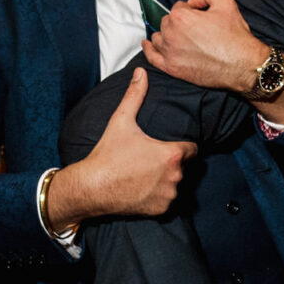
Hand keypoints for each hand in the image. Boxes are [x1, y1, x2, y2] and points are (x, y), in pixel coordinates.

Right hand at [50, 70, 195, 223]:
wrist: (91, 187)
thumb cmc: (107, 154)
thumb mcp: (121, 121)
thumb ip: (135, 95)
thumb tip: (141, 72)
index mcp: (171, 155)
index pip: (192, 149)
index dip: (182, 145)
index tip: (170, 144)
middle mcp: (175, 177)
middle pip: (184, 166)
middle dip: (173, 162)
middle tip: (153, 158)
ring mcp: (168, 195)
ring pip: (177, 184)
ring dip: (168, 179)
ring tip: (148, 173)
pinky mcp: (161, 210)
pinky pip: (168, 201)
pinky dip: (160, 195)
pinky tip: (144, 187)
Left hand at [143, 0, 268, 94]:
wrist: (242, 65)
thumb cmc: (235, 36)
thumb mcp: (226, 2)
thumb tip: (193, 0)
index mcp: (181, 17)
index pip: (179, 7)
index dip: (192, 11)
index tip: (202, 18)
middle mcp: (170, 34)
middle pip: (167, 21)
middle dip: (179, 22)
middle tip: (197, 30)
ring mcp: (169, 52)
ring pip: (158, 37)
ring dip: (167, 34)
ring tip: (181, 38)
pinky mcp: (171, 68)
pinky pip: (152, 56)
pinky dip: (149, 48)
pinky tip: (148, 44)